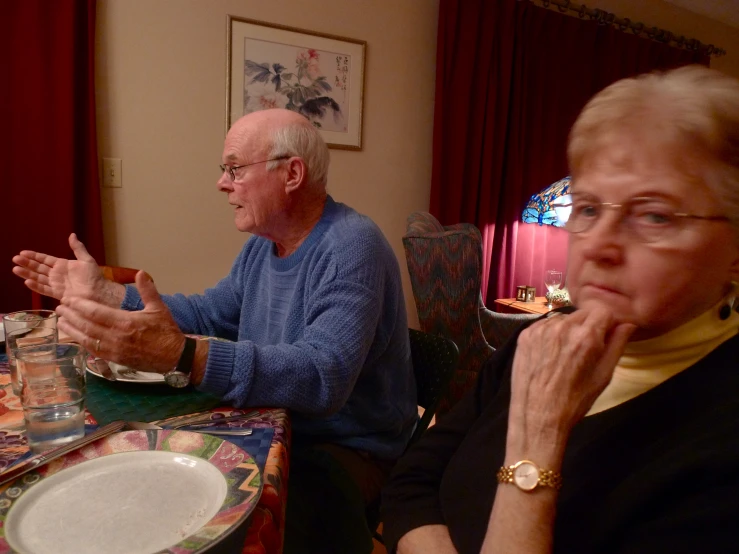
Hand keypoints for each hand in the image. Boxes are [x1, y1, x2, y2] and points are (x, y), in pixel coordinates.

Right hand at [12, 233, 122, 306]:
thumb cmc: (94, 276)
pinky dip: (35, 286)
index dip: (34, 256)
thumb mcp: (86, 259)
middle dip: (27, 263)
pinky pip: (44, 289)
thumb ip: (78, 248)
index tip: (23, 252)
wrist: (99, 292)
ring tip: (15, 269)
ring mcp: (56, 284)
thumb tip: (72, 234)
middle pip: (38, 268)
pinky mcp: (57, 294)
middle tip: (15, 259)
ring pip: (38, 278)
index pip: (45, 259)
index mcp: (63, 265)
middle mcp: (57, 274)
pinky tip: (27, 282)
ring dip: (27, 274)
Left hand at [56, 271, 184, 372]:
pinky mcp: (115, 359)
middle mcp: (117, 336)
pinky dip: (81, 342)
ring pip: (86, 338)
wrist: (174, 356)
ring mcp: (114, 349)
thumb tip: (140, 273)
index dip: (79, 305)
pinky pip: (93, 350)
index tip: (68, 299)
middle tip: (60, 307)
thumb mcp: (158, 307)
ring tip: (61, 321)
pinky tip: (75, 336)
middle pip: (86, 324)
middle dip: (71, 315)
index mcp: (126, 321)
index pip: (95, 312)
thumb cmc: (166, 331)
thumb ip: (147, 290)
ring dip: (72, 329)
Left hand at [507, 306, 635, 460]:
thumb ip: (617, 345)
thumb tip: (628, 324)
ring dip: (568, 329)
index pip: (604, 311)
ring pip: (563, 318)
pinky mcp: (525, 335)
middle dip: (588, 326)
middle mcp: (562, 327)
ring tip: (566, 354)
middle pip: (583, 314)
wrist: (537, 415)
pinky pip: (544, 326)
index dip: (607, 323)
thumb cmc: (575, 400)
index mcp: (586, 337)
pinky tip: (550, 354)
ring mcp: (540, 329)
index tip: (606, 335)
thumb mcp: (604, 376)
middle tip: (585, 349)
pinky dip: (550, 334)